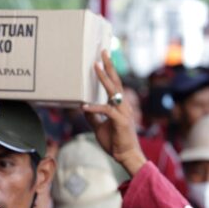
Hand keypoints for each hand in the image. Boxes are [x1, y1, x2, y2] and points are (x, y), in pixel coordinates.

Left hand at [82, 50, 146, 175]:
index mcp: (119, 105)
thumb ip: (93, 116)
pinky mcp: (120, 121)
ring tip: (96, 66)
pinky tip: (84, 106)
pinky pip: (106, 111)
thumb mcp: (99, 126)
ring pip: (113, 91)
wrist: (125, 155)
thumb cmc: (114, 141)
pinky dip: (95, 108)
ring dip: (104, 78)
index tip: (102, 59)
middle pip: (116, 81)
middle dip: (109, 66)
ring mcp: (124, 112)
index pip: (114, 85)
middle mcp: (123, 105)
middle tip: (103, 52)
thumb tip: (83, 107)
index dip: (109, 72)